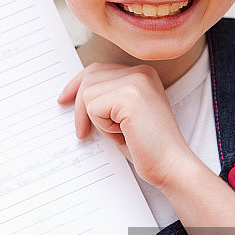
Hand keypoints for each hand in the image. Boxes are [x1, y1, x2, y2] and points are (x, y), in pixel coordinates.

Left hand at [58, 62, 192, 192]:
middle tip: (82, 132)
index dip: (77, 85)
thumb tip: (74, 96)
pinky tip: (123, 134)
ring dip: (97, 120)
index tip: (63, 99)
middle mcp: (140, 72)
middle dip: (80, 107)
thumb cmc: (146, 147)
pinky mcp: (129, 96)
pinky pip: (94, 107)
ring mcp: (136, 81)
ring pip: (88, 93)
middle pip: (89, 78)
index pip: (98, 69)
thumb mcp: (121, 117)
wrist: (170, 165)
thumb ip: (106, 100)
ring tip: (118, 133)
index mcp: (142, 74)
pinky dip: (102, 127)